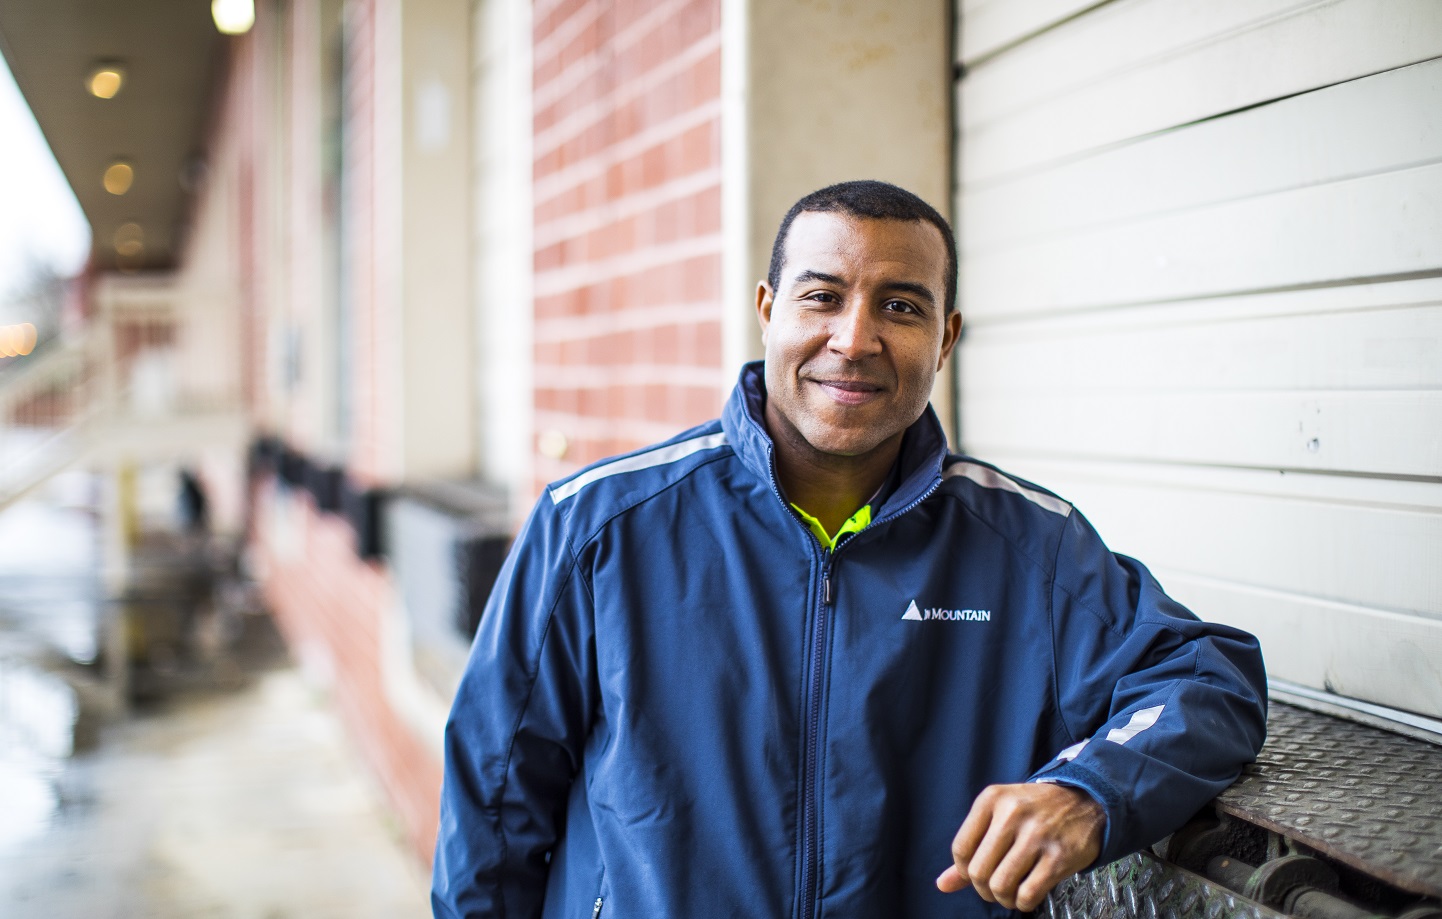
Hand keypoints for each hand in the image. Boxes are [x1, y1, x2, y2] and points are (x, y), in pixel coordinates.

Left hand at [935, 782, 1105, 911]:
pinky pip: (1028, 894)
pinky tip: (1026, 895)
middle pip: (978, 871)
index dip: (964, 871)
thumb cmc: (1035, 810)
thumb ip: (971, 848)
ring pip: (1001, 885)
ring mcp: (1037, 834)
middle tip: (994, 887)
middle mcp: (1012, 813)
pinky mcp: (1059, 856)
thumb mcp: (999, 815)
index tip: (975, 874)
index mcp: (992, 799)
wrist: (1085, 801)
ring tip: (1009, 893)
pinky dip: (1022, 903)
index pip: (961, 849)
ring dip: (1002, 898)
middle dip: (983, 889)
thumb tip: (942, 884)